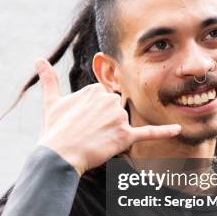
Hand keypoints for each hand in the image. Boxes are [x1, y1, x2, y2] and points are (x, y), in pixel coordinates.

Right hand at [35, 59, 180, 175]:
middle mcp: (108, 99)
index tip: (82, 123)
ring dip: (113, 134)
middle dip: (105, 123)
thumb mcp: (50, 103)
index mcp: (94, 89)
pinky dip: (164, 131)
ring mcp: (117, 118)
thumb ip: (48, 80)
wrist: (59, 156)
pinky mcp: (124, 136)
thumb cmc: (54, 131)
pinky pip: (148, 132)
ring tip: (94, 141)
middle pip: (116, 111)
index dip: (94, 115)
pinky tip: (178, 129)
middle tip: (87, 134)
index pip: (104, 101)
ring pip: (123, 124)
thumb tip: (38, 60)